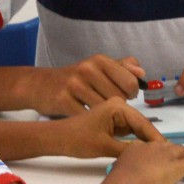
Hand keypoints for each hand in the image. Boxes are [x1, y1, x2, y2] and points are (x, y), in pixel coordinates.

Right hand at [26, 54, 143, 115]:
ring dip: (105, 117)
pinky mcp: (63, 100)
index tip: (125, 96)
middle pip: (118, 98)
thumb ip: (122, 68)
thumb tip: (142, 73)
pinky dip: (91, 122)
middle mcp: (88, 69)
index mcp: (100, 60)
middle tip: (111, 108)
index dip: (132, 94)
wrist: (40, 84)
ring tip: (101, 115)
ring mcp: (74, 84)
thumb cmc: (75, 78)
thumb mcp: (98, 67)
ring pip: (103, 109)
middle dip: (118, 107)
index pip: (130, 82)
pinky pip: (87, 117)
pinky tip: (88, 120)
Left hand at [51, 97, 165, 158]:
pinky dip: (135, 140)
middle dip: (151, 139)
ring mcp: (116, 112)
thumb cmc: (78, 140)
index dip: (155, 138)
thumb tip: (147, 154)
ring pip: (136, 128)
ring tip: (158, 155)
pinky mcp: (112, 120)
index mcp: (118, 106)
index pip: (143, 122)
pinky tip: (143, 151)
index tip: (167, 151)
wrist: (58, 139)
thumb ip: (128, 149)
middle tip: (165, 155)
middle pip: (141, 124)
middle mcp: (119, 105)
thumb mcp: (105, 146)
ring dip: (144, 140)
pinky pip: (128, 130)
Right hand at [107, 139, 183, 183]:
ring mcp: (167, 154)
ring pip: (183, 152)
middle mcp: (155, 146)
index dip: (159, 155)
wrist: (129, 181)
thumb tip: (131, 172)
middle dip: (177, 153)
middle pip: (171, 146)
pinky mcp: (179, 165)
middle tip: (180, 163)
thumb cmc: (121, 179)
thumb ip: (128, 166)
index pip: (153, 147)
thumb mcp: (120, 168)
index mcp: (139, 146)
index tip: (161, 163)